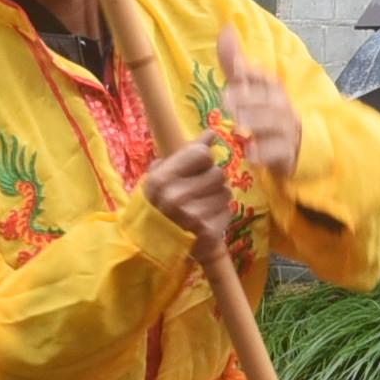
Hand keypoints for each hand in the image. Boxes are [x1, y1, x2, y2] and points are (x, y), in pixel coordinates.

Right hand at [138, 132, 241, 246]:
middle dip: (211, 180)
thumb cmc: (155, 206)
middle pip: (218, 173)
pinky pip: (228, 211)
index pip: (202, 154)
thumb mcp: (158, 177)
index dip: (203, 159)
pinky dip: (220, 213)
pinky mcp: (209, 232)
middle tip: (198, 190)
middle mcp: (177, 197)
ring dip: (217, 196)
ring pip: (226, 192)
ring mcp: (194, 216)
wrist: (151, 246)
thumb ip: (184, 154)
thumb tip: (211, 133)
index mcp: (163, 179)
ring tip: (201, 205)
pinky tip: (206, 218)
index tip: (197, 167)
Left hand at [211, 51, 301, 179]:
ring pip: (274, 124)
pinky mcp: (287, 154)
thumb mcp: (250, 89)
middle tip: (227, 99)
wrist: (297, 148)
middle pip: (268, 100)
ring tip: (239, 123)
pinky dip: (265, 154)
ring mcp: (286, 131)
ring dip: (257, 123)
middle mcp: (282, 107)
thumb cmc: (267, 115)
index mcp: (273, 89)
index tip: (237, 69)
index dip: (253, 73)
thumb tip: (226, 29)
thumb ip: (235, 63)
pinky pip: (278, 152)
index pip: (266, 77)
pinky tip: (250, 154)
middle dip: (249, 98)